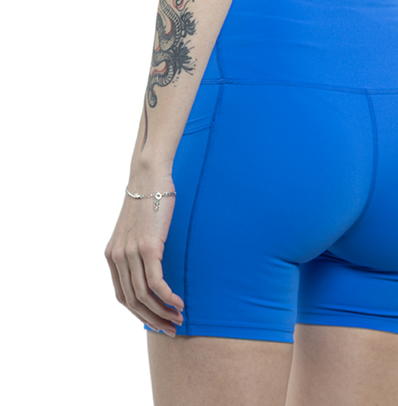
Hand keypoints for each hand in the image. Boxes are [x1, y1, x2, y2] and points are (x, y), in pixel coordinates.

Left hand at [104, 172, 184, 336]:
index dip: (140, 313)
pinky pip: (156, 283)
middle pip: (132, 301)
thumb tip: (153, 266)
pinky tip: (179, 302)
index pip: (122, 296)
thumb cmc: (150, 199)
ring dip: (163, 312)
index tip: (157, 322)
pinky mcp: (147, 247)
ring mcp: (130, 252)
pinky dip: (167, 298)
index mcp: (112, 255)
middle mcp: (117, 257)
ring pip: (144, 296)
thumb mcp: (138, 228)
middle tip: (171, 328)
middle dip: (152, 319)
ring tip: (179, 318)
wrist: (149, 176)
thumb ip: (139, 248)